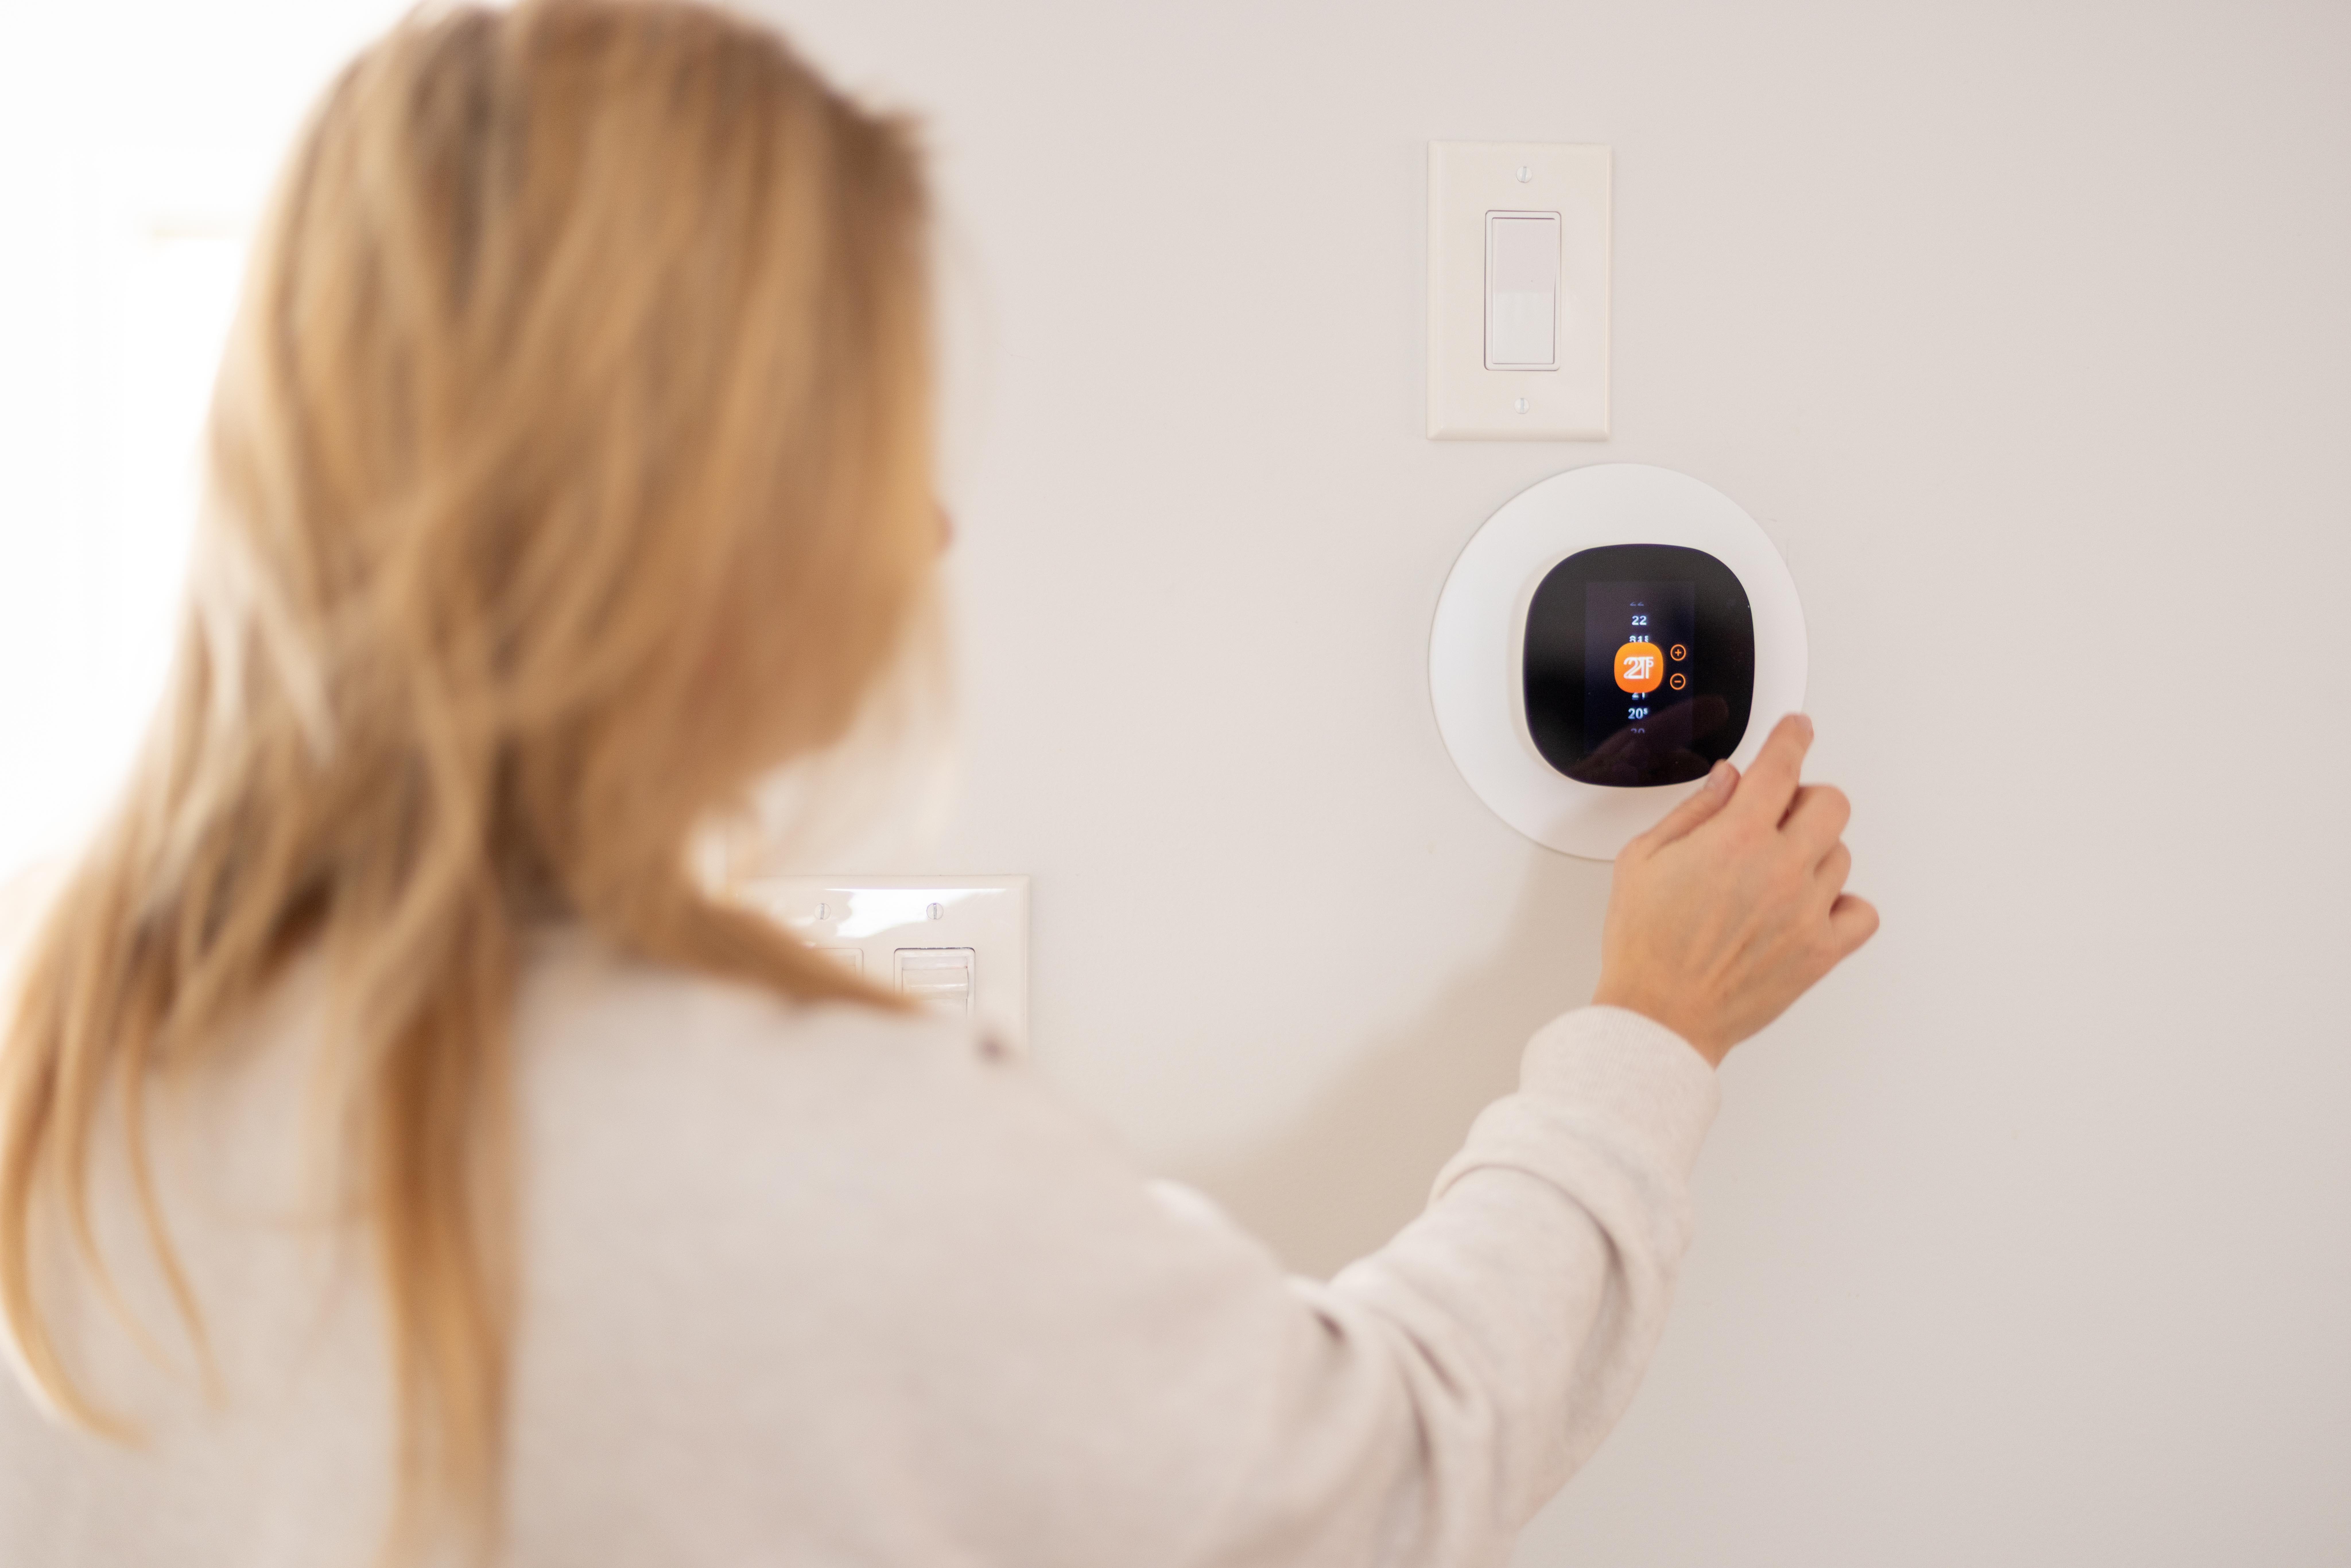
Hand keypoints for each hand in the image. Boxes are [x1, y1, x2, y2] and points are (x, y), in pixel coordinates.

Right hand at [1591, 714, 1877, 1066]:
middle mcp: (1779, 869)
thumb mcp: (1643, 859)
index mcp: (1734, 838)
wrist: (1659, 1015)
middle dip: (1805, 798)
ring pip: (1841, 854)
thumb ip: (1693, 811)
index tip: (1798, 730)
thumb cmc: (1646, 944)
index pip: (1782, 766)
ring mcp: (1806, 911)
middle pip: (1830, 803)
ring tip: (1776, 874)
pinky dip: (1843, 904)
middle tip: (1780, 814)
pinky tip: (1811, 906)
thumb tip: (1728, 780)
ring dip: (1814, 852)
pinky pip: (1862, 911)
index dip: (1792, 738)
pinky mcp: (1820, 951)